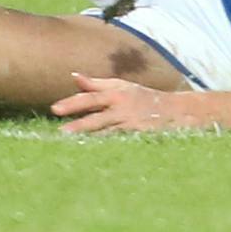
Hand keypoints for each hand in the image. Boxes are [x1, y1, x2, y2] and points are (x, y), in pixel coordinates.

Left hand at [51, 74, 207, 133]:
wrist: (176, 111)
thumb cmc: (143, 98)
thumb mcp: (121, 87)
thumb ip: (97, 84)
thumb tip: (74, 77)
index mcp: (116, 94)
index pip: (91, 98)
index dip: (73, 103)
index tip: (54, 109)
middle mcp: (122, 108)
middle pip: (97, 118)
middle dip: (78, 125)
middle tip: (60, 132)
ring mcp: (131, 124)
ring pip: (106, 133)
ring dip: (89, 139)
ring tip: (71, 145)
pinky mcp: (139, 137)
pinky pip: (119, 143)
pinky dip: (107, 147)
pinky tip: (93, 154)